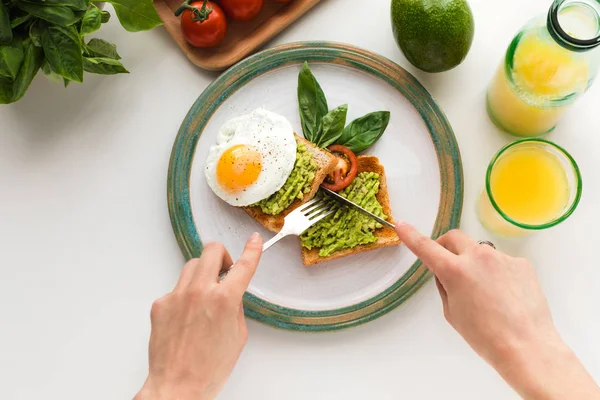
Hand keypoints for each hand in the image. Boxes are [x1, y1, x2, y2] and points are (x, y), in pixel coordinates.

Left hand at [135, 233, 262, 399]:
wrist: (177, 387)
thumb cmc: (208, 369)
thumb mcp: (237, 336)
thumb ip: (235, 307)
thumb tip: (230, 294)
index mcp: (224, 300)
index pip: (243, 265)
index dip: (252, 250)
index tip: (254, 241)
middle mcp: (199, 292)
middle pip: (211, 250)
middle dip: (221, 256)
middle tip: (224, 269)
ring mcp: (176, 296)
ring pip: (192, 266)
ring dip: (202, 274)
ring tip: (204, 296)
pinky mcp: (160, 304)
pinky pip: (176, 288)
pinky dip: (184, 296)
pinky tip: (186, 317)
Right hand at [395, 222, 599, 399]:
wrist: (527, 347)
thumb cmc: (486, 337)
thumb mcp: (452, 313)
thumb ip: (445, 286)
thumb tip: (447, 273)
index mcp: (455, 271)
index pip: (426, 247)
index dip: (411, 236)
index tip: (402, 225)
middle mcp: (478, 257)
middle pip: (454, 237)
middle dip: (446, 246)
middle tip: (447, 263)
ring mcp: (502, 258)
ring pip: (480, 251)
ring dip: (476, 263)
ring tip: (486, 293)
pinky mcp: (521, 264)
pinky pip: (502, 262)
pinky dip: (498, 274)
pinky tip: (505, 296)